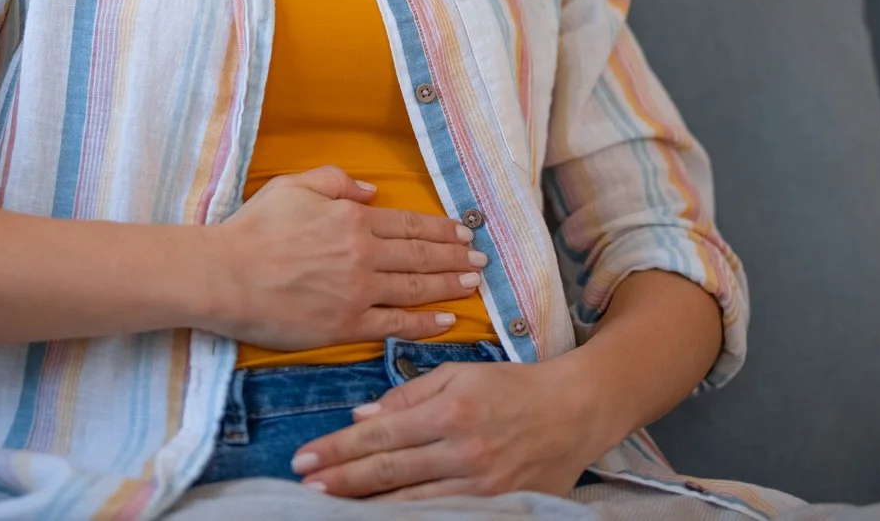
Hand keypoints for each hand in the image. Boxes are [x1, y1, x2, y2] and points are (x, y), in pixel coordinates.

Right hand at [207, 166, 485, 350]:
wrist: (225, 276)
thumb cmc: (254, 229)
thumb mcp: (294, 186)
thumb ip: (337, 182)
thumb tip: (371, 190)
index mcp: (352, 219)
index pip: (409, 224)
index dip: (441, 229)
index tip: (463, 232)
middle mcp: (363, 255)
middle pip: (421, 255)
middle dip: (455, 257)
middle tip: (480, 260)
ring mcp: (358, 292)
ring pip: (416, 288)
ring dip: (449, 285)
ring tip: (473, 284)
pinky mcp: (346, 325)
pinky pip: (395, 324)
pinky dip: (424, 323)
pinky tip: (446, 320)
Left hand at [291, 357, 609, 500]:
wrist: (577, 411)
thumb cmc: (514, 386)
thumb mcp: (460, 373)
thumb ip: (409, 393)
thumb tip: (361, 415)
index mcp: (450, 410)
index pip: (380, 435)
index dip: (338, 448)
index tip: (304, 458)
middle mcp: (463, 450)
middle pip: (388, 472)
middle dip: (340, 480)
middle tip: (303, 487)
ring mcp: (480, 484)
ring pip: (410, 501)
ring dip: (365, 505)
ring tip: (328, 507)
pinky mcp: (496, 505)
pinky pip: (442, 515)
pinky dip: (408, 517)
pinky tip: (380, 517)